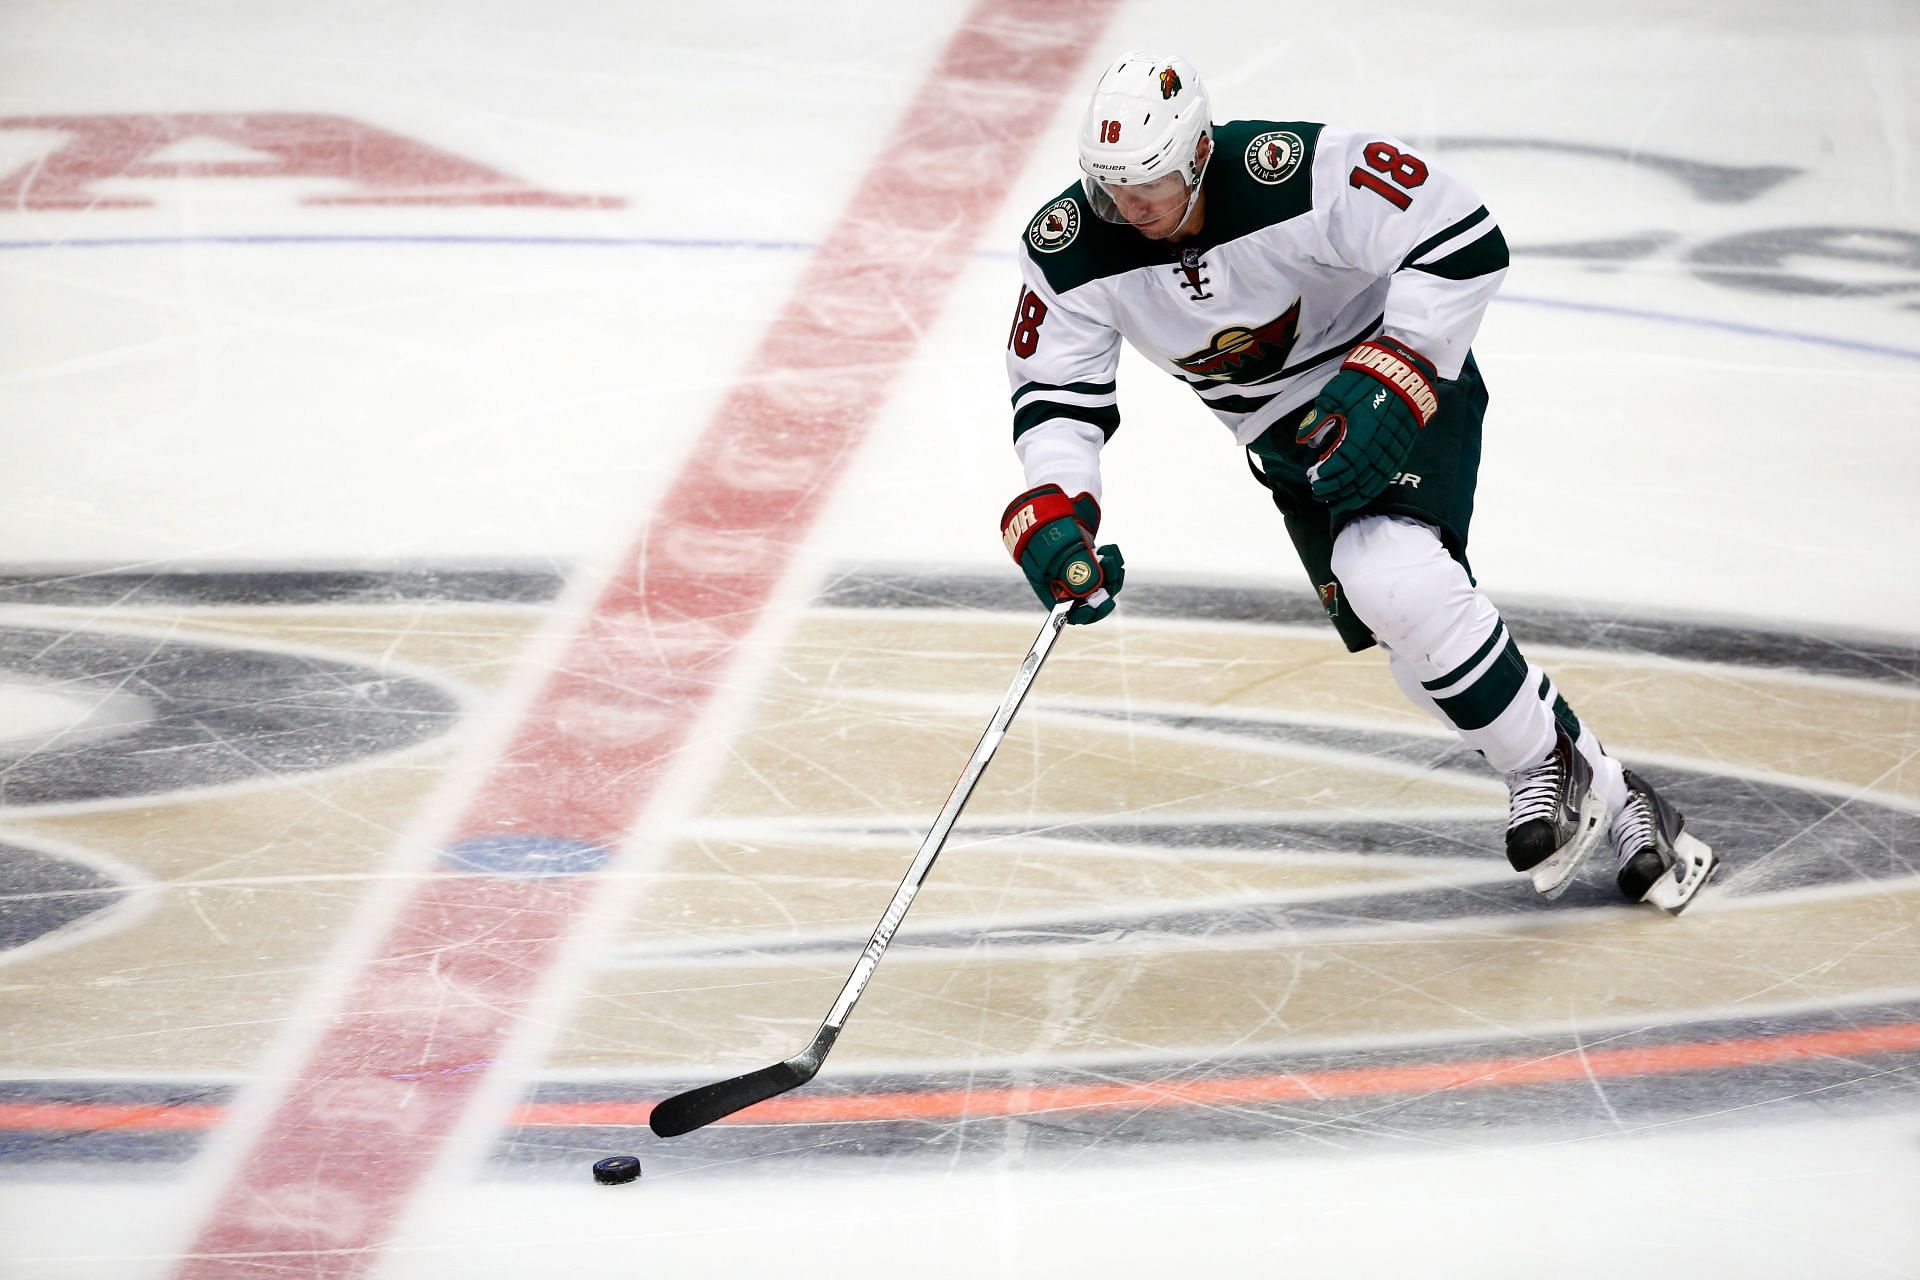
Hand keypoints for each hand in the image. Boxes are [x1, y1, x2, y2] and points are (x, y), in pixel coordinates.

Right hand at [999, 484, 1124, 623]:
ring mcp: (1074, 568)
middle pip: (1086, 599)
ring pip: (1099, 583)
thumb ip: (1077, 575)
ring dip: (1111, 574)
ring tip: (1110, 558)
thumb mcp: (1063, 551)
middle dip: (1103, 589)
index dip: (1082, 614)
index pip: (1065, 611)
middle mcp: (1059, 580)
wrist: (1056, 495)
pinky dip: (1110, 562)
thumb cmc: (1052, 524)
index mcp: (1046, 584)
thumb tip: (1092, 597)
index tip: (1098, 606)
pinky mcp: (1087, 556)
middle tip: (1112, 577)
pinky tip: (1108, 550)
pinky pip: (1104, 568)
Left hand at [1297, 337, 1439, 514]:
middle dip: (1334, 490)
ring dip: (1351, 496)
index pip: (1340, 465)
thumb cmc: (1366, 381)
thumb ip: (1319, 420)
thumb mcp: (1334, 396)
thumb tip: (1306, 441)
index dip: (1325, 476)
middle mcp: (1377, 447)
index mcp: (1360, 434)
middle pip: (1354, 480)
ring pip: (1370, 484)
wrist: (1403, 372)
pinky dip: (1370, 490)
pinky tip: (1359, 495)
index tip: (1312, 478)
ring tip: (1335, 503)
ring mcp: (1392, 450)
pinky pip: (1384, 478)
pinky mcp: (1401, 451)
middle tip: (1318, 493)